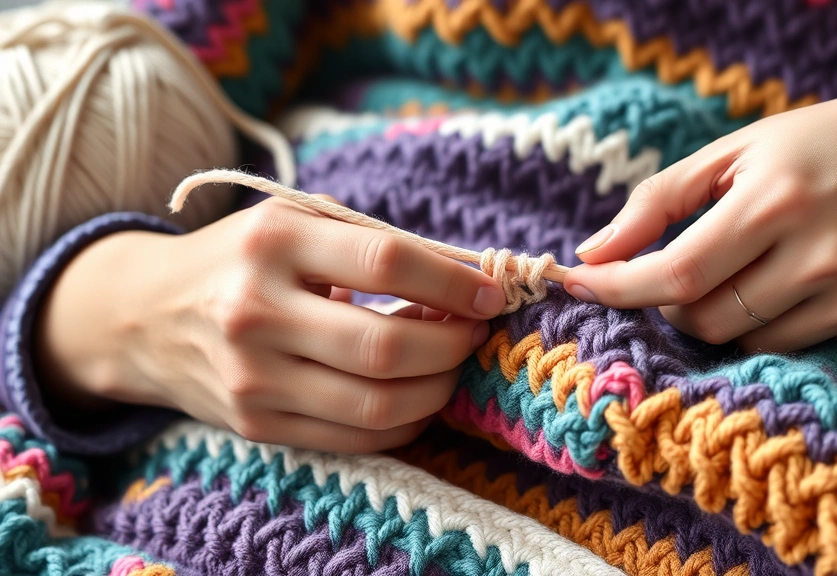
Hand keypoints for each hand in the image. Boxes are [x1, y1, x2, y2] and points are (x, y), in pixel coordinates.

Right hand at [36, 196, 507, 452]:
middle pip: (386, 348)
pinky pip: (355, 438)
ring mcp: (252, 376)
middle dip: (452, 346)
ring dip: (436, 389)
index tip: (489, 294)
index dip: (453, 283)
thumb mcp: (294, 222)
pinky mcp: (256, 423)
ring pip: (377, 406)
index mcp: (273, 241)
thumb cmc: (241, 259)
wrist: (145, 315)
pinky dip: (405, 422)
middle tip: (472, 333)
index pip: (387, 261)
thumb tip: (468, 279)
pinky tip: (416, 396)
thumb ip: (374, 243)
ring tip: (448, 363)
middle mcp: (256, 311)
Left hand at [564, 70, 836, 351]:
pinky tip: (777, 283)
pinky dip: (758, 324)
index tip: (574, 286)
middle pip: (702, 318)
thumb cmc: (818, 145)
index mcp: (773, 200)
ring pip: (739, 340)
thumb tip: (592, 254)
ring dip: (711, 316)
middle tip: (674, 268)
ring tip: (732, 270)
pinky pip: (784, 344)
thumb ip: (658, 201)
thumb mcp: (734, 151)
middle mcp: (815, 254)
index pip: (675, 271)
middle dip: (667, 302)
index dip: (617, 288)